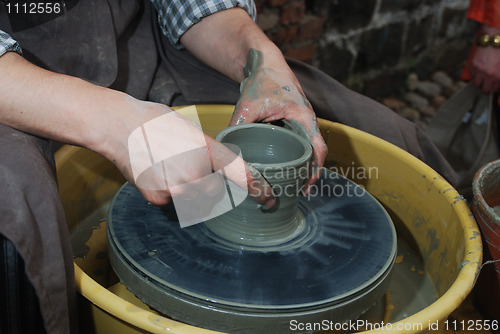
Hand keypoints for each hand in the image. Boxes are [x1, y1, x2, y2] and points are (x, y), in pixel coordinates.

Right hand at [107, 100, 275, 213]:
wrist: (119, 125)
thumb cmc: (155, 123)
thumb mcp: (191, 132)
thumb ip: (209, 154)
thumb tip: (219, 171)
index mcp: (207, 151)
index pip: (239, 174)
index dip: (257, 188)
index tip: (269, 198)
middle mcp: (196, 172)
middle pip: (215, 193)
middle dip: (210, 186)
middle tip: (190, 169)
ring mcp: (177, 188)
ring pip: (195, 201)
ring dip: (190, 192)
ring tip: (172, 170)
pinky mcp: (158, 197)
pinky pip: (173, 204)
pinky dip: (169, 194)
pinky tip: (159, 176)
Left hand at [230, 49, 327, 190]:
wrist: (265, 64)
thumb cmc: (262, 81)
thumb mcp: (248, 104)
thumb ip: (239, 125)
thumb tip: (226, 149)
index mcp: (304, 117)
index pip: (318, 149)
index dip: (315, 170)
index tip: (307, 186)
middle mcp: (307, 122)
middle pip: (314, 153)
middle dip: (309, 173)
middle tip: (298, 192)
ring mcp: (301, 123)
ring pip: (307, 149)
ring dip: (303, 166)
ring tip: (292, 186)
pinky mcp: (292, 124)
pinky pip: (298, 144)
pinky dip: (294, 157)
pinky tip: (283, 169)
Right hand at [470, 25, 499, 92]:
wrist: (494, 40)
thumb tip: (498, 81)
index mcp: (498, 76)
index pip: (494, 89)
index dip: (494, 88)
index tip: (494, 86)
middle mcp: (488, 75)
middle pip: (484, 89)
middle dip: (486, 88)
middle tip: (488, 84)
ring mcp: (480, 71)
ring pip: (476, 84)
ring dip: (479, 82)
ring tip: (482, 79)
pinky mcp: (473, 66)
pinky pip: (472, 76)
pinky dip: (475, 75)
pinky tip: (479, 72)